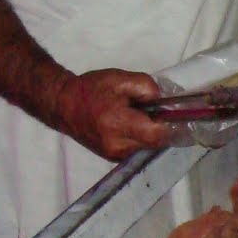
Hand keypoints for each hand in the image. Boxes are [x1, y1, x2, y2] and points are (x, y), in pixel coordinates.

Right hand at [52, 68, 171, 158]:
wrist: (64, 105)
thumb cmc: (92, 89)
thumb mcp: (120, 79)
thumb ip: (147, 88)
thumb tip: (165, 102)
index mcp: (118, 123)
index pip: (157, 133)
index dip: (170, 124)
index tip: (173, 112)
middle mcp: (117, 145)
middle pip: (156, 142)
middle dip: (162, 127)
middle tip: (157, 112)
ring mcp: (115, 155)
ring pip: (148, 148)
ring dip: (151, 134)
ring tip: (142, 118)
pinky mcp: (113, 158)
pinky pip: (138, 150)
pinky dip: (141, 139)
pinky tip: (134, 126)